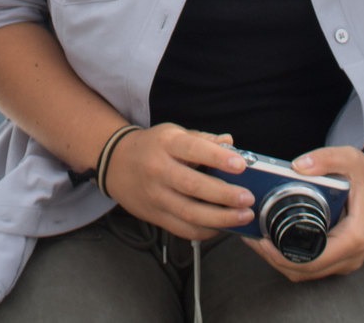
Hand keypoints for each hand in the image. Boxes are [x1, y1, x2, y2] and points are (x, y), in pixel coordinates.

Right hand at [102, 124, 254, 240]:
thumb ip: (203, 139)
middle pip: (193, 186)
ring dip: (221, 218)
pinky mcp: (155, 216)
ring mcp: (156, 196)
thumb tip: (230, 143)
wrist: (115, 163)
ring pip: (190, 213)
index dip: (218, 157)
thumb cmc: (151, 146)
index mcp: (166, 144)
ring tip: (243, 216)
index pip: (193, 149)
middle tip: (248, 199)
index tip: (241, 165)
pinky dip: (206, 231)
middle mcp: (159, 170)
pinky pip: (183, 229)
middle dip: (225, 195)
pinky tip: (222, 226)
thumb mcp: (173, 133)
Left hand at [242, 146, 363, 282]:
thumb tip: (297, 166)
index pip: (312, 259)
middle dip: (274, 258)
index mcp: (354, 236)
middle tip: (251, 237)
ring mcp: (347, 260)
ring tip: (258, 238)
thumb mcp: (350, 159)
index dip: (282, 254)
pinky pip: (313, 267)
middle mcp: (352, 255)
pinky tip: (275, 241)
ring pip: (307, 273)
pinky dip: (292, 259)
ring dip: (280, 261)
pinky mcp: (342, 258)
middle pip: (305, 271)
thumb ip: (324, 159)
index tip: (260, 240)